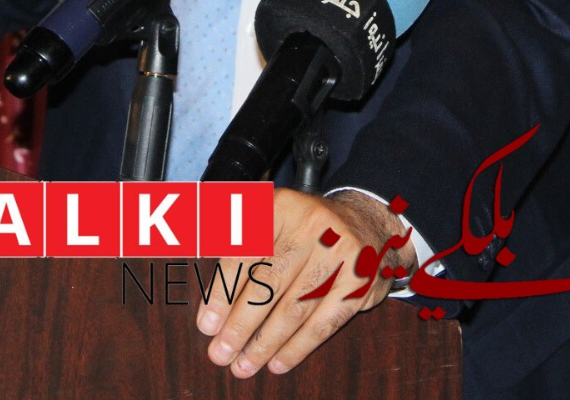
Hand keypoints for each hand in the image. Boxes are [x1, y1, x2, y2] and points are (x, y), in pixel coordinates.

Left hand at [197, 188, 415, 376]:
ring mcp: (340, 253)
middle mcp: (312, 225)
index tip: (206, 324)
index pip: (243, 253)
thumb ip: (232, 240)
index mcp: (281, 206)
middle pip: (268, 284)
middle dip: (240, 325)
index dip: (222, 293)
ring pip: (295, 308)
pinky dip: (298, 347)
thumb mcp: (268, 216)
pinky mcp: (361, 281)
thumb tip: (205, 287)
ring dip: (265, 344)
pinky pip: (324, 322)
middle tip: (220, 353)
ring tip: (244, 364)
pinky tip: (279, 362)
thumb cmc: (302, 229)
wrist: (364, 222)